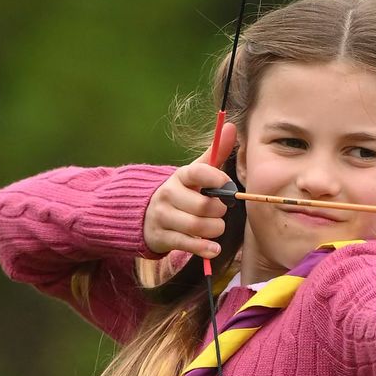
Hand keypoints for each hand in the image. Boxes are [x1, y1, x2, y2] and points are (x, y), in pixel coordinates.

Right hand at [142, 122, 235, 259]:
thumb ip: (215, 153)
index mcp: (180, 176)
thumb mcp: (194, 173)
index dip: (216, 179)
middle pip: (203, 206)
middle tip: (220, 211)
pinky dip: (205, 249)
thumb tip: (232, 126)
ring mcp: (163, 217)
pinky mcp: (161, 237)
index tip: (227, 185)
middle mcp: (168, 195)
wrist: (143, 213)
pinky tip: (213, 248)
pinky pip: (187, 245)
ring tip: (216, 228)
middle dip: (219, 212)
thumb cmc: (181, 192)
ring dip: (215, 230)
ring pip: (198, 227)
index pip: (198, 173)